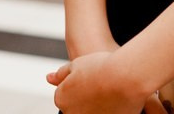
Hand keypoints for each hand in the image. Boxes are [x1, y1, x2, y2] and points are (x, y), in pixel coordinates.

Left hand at [47, 51, 167, 113]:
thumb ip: (61, 74)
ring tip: (109, 91)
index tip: (91, 78)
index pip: (65, 95)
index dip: (79, 84)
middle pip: (77, 106)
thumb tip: (48, 78)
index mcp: (61, 99)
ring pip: (90, 111)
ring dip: (97, 105)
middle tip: (100, 84)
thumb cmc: (101, 68)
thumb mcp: (77, 64)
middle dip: (86, 97)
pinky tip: (115, 99)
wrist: (125, 78)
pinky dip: (107, 109)